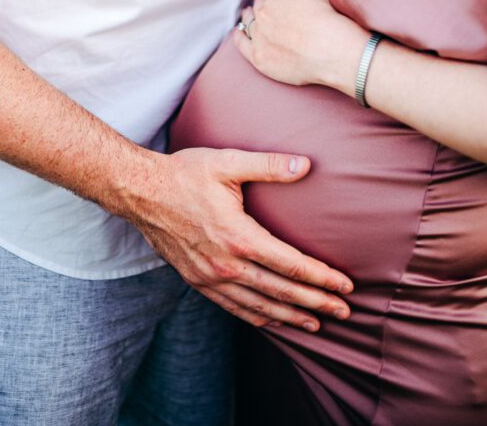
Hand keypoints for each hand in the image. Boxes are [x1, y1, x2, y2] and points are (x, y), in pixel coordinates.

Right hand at [118, 145, 352, 330]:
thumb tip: (305, 165)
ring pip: (259, 306)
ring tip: (317, 325)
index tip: (346, 287)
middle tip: (345, 313)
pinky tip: (273, 320)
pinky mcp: (197, 280)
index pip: (291, 266)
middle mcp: (226, 264)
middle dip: (316, 304)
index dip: (322, 278)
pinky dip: (258, 317)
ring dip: (290, 317)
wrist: (140, 192)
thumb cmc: (184, 173)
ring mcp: (210, 277)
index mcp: (239, 237)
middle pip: (281, 292)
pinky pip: (234, 307)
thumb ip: (268, 165)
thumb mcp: (227, 162)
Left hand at [234, 0, 365, 93]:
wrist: (330, 48)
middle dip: (263, 6)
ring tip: (249, 17)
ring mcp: (259, 34)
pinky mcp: (258, 56)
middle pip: (259, 5)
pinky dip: (239, 37)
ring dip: (249, 18)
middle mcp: (263, 11)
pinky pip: (241, 43)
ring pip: (249, 22)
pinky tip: (238, 33)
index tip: (283, 1)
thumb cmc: (329, 16)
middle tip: (267, 11)